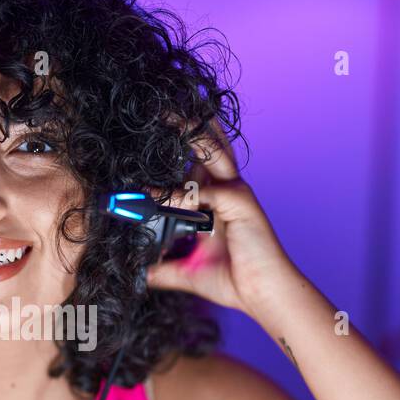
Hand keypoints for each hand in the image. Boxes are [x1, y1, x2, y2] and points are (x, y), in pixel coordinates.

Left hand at [145, 121, 299, 316]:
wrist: (262, 295)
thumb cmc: (233, 281)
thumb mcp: (187, 272)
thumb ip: (162, 269)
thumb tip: (138, 274)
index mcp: (216, 198)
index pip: (194, 160)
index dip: (175, 144)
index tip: (147, 133)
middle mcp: (227, 188)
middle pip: (206, 144)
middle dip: (185, 122)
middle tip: (158, 104)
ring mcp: (236, 192)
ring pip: (210, 152)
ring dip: (187, 133)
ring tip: (164, 114)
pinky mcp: (240, 203)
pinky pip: (202, 193)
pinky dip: (178, 197)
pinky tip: (158, 201)